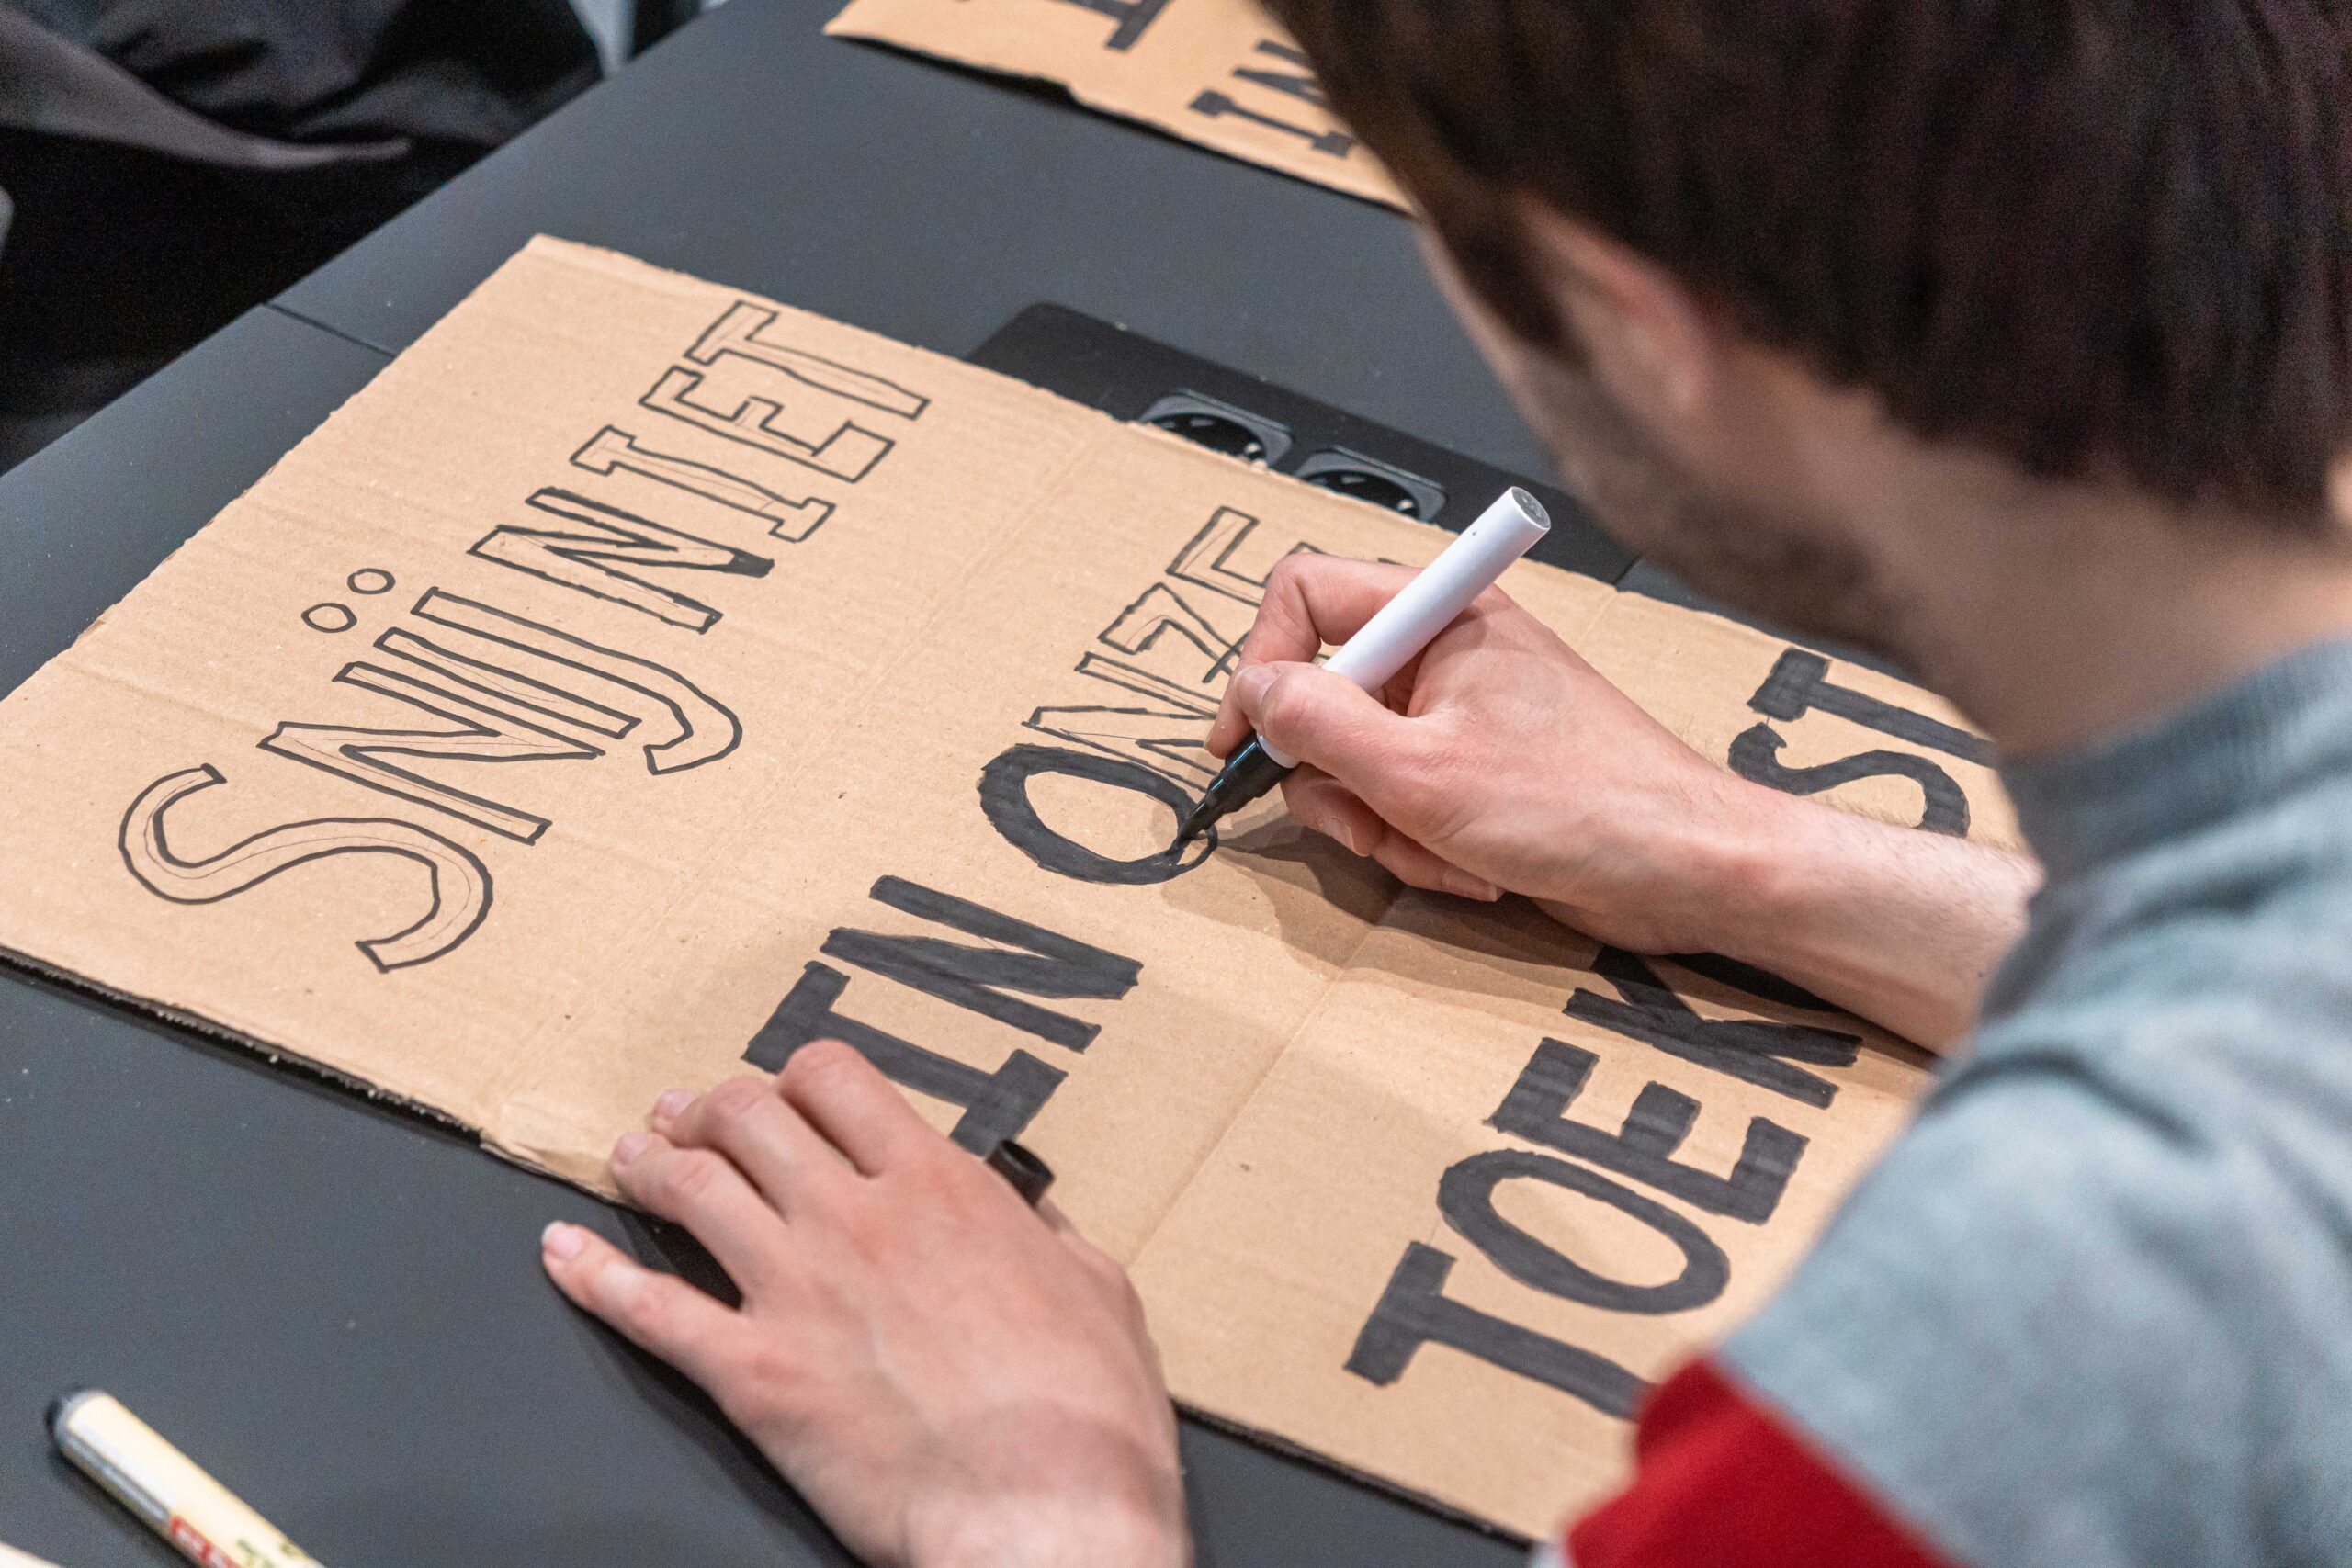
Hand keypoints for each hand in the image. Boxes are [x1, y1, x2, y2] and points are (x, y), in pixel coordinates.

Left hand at [540, 1042, 1190, 1567]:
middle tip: (692, 1116)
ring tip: (628, 1157)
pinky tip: (562, 1253)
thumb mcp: (1101, 1291)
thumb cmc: (1087, 1414)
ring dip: (649, 1163)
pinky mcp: (753, 1372)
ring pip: (691, 1189)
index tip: (788, 1094)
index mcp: (941, 1186)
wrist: (1043, 1510)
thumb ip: (1053, 1237)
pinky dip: (593, 1274)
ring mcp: (796, 1289)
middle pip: (749, 1115)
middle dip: (711, 1106)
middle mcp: (856, 1217)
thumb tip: (1036, 1219)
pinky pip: (649, 1308)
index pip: (838, 1080)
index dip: (799, 1077)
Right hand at [1209, 554, 1780, 953]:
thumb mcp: (1421, 772)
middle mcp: (1446, 649)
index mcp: (1440, 612)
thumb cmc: (1580, 804)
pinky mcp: (1474, 770)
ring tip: (1439, 853)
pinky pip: (1399, 801)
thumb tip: (1254, 693)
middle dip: (1333, 778)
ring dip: (1379, 825)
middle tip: (1367, 821)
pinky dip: (1418, 844)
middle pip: (1322, 694)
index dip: (1261, 663)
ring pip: (1354, 762)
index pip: (1305, 595)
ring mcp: (1459, 712)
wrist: (1685, 867)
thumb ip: (1320, 726)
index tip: (1245, 741)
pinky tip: (1471, 868)